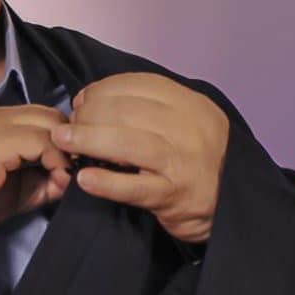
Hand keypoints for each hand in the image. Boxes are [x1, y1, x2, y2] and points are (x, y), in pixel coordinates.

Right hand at [0, 104, 70, 234]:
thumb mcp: (11, 192)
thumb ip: (40, 183)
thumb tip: (68, 180)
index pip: (42, 117)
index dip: (61, 140)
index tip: (69, 168)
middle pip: (51, 115)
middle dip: (69, 142)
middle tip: (73, 172)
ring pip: (51, 123)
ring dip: (66, 151)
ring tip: (65, 177)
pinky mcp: (1, 139)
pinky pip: (44, 140)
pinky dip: (58, 159)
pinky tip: (57, 179)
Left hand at [53, 73, 227, 243]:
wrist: (230, 209)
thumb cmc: (196, 162)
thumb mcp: (187, 124)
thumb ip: (151, 110)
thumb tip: (93, 99)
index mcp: (193, 105)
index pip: (143, 85)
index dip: (105, 88)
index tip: (83, 99)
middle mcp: (191, 129)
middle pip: (130, 111)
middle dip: (91, 113)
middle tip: (69, 124)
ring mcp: (184, 163)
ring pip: (129, 143)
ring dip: (90, 138)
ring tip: (63, 141)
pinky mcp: (175, 197)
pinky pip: (135, 187)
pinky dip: (107, 182)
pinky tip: (85, 179)